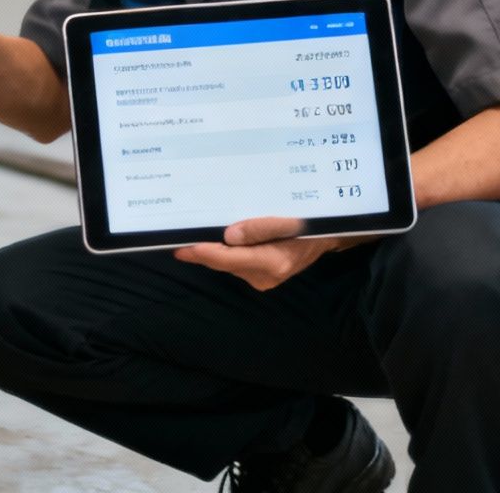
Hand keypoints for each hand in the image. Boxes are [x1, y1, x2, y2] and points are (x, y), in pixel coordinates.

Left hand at [173, 217, 364, 291]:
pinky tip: (211, 241)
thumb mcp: (289, 222)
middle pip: (223, 263)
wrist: (325, 239)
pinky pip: (234, 264)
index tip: (182, 248)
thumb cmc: (308, 227)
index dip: (204, 252)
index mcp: (273, 262)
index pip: (229, 259)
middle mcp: (264, 276)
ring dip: (211, 252)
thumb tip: (229, 235)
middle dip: (200, 253)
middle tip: (174, 241)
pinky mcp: (259, 276)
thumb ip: (260, 228)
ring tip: (188, 236)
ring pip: (227, 264)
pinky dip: (222, 253)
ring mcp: (261, 279)